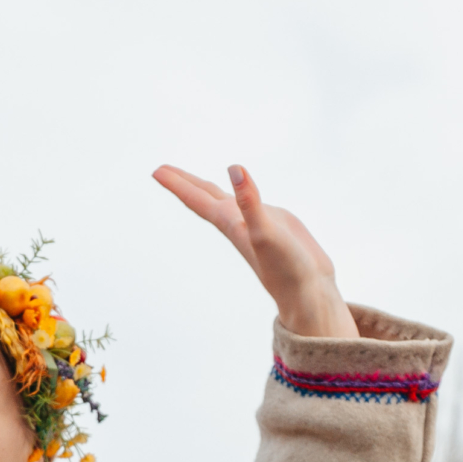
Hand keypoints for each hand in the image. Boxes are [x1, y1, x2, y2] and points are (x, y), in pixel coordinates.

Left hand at [152, 164, 355, 339]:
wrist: (307, 292)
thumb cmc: (285, 267)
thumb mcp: (265, 231)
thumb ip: (249, 201)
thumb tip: (234, 169)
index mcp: (230, 223)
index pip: (198, 199)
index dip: (177, 184)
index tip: (156, 170)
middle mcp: (238, 223)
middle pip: (204, 198)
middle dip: (183, 183)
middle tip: (160, 169)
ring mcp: (254, 224)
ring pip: (224, 201)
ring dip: (206, 189)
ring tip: (191, 181)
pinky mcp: (273, 225)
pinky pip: (248, 204)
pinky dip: (241, 193)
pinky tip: (240, 190)